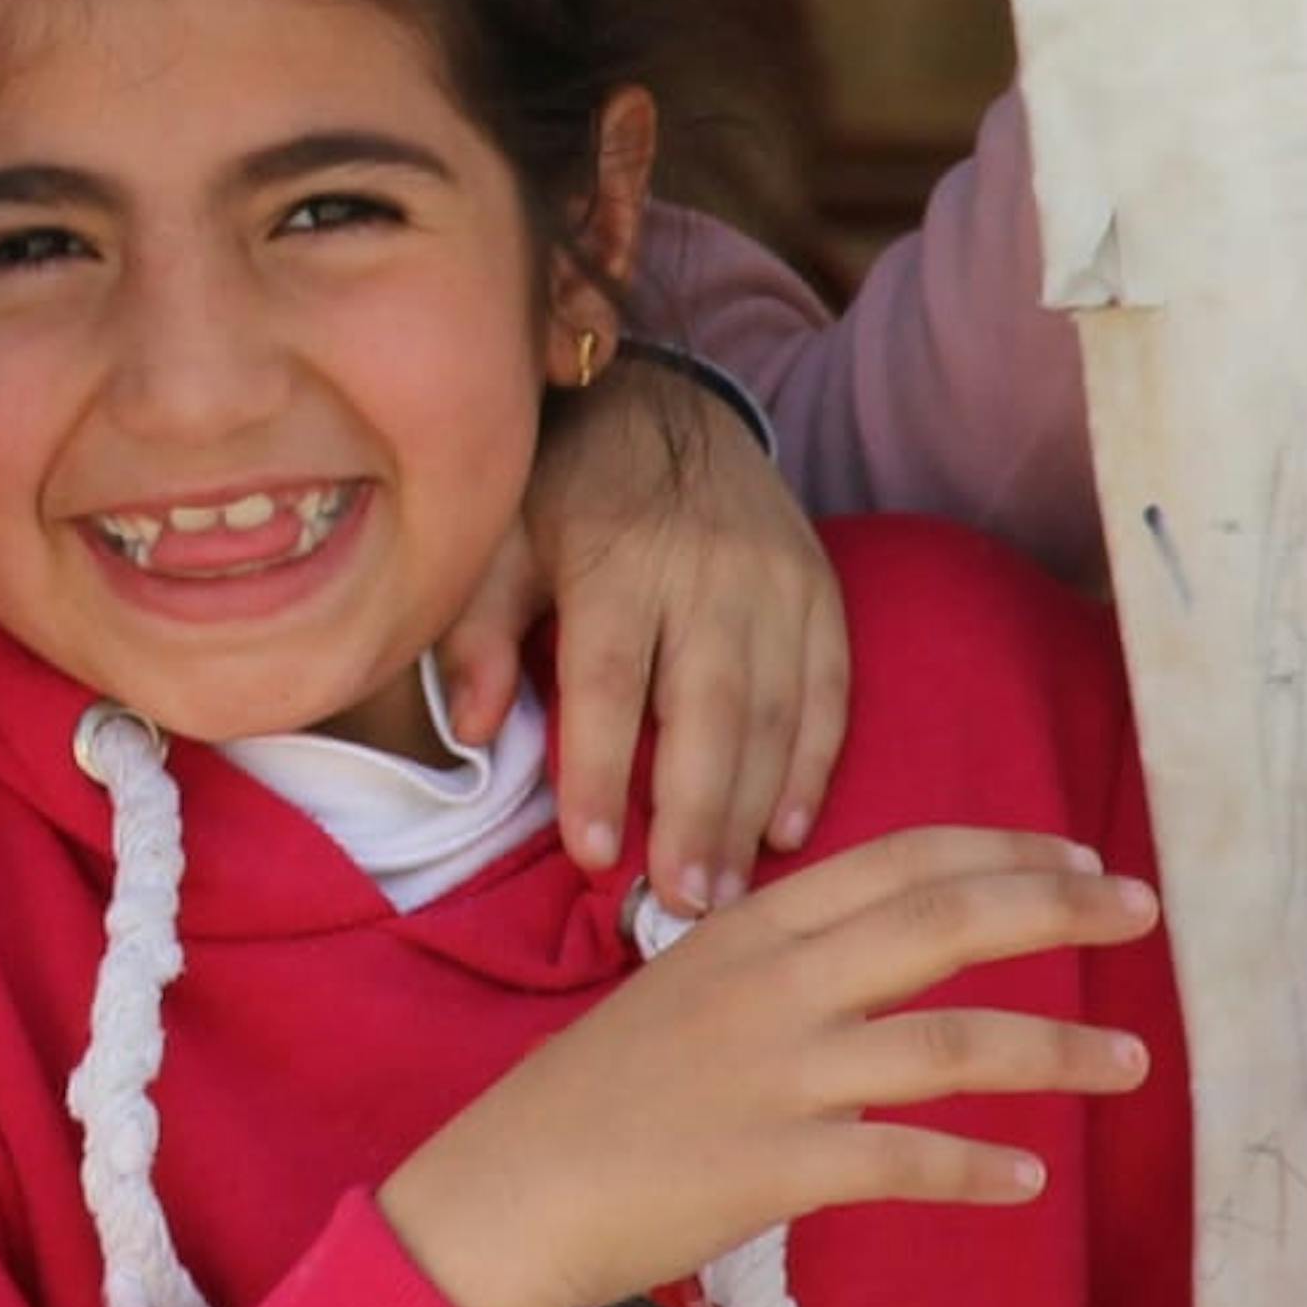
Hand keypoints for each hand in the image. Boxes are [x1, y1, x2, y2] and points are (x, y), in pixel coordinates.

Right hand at [368, 826, 1154, 1306]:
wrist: (507, 1194)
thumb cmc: (597, 1099)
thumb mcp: (682, 992)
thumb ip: (780, 964)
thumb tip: (881, 954)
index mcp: (750, 930)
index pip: (902, 862)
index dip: (1003, 852)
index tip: (1082, 860)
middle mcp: (772, 986)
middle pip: (944, 922)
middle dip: (1058, 913)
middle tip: (1145, 913)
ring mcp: (775, 1075)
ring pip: (951, 1044)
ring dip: (1056, 1053)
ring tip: (1131, 1064)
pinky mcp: (774, 1167)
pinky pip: (904, 1161)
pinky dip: (975, 1169)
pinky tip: (1029, 1178)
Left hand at [461, 354, 849, 914]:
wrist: (666, 402)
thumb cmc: (565, 488)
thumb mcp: (500, 536)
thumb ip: (480, 629)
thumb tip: (478, 730)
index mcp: (617, 557)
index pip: (609, 679)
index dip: (598, 769)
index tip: (591, 854)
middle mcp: (707, 572)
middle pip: (706, 708)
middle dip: (696, 812)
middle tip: (685, 904)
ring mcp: (775, 581)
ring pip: (773, 709)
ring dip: (753, 808)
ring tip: (730, 893)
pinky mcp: (820, 590)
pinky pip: (829, 687)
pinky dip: (814, 761)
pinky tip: (789, 828)